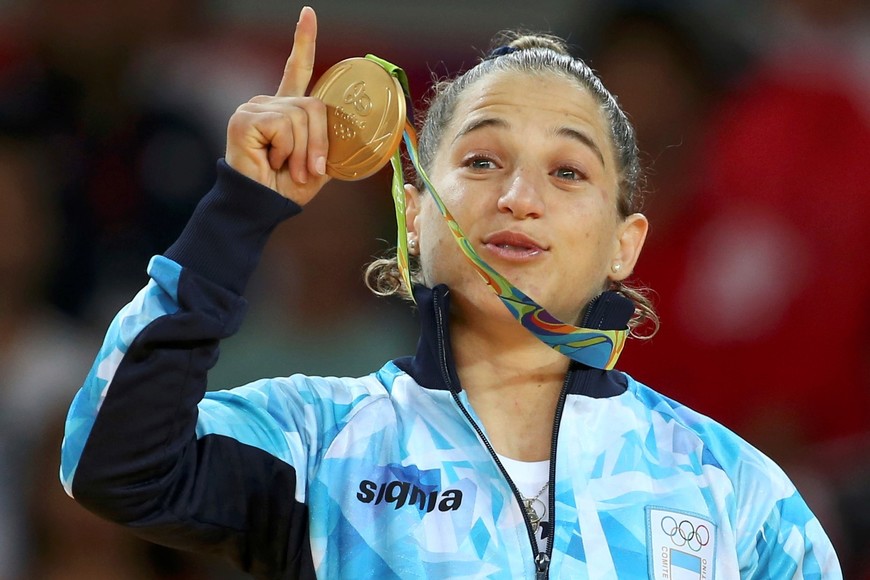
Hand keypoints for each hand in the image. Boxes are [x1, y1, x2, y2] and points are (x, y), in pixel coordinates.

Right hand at [225, 6, 329, 204]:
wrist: (263, 206)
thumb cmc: (288, 187)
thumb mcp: (320, 162)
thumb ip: (332, 141)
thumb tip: (361, 134)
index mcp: (285, 109)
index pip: (297, 69)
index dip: (303, 42)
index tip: (308, 14)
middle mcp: (268, 102)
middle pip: (313, 105)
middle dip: (320, 141)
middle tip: (311, 169)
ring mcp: (254, 108)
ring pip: (302, 116)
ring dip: (304, 150)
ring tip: (290, 168)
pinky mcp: (245, 118)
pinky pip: (284, 126)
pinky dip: (287, 150)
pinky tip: (271, 160)